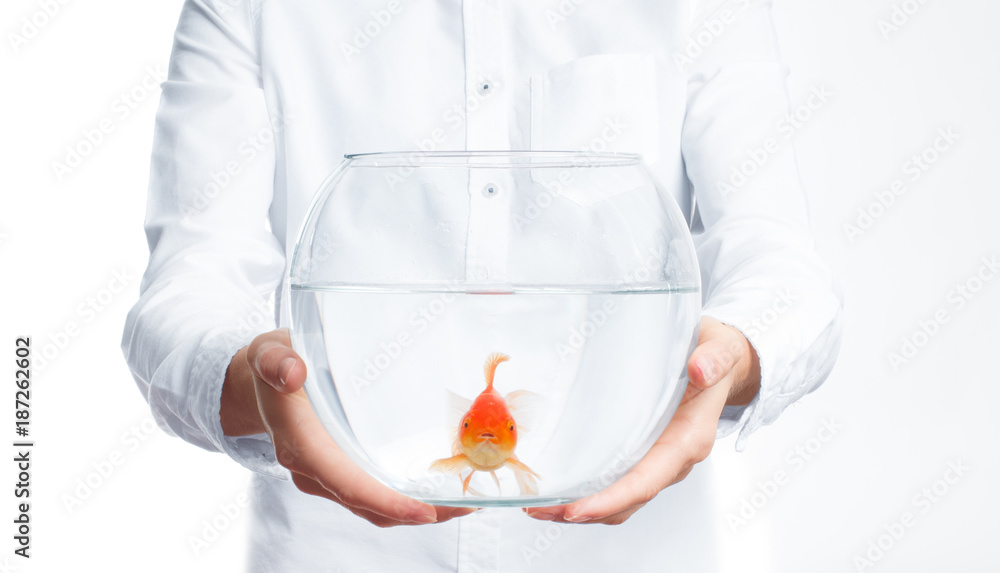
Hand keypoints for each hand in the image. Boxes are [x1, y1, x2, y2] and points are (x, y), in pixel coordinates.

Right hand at [220, 328, 474, 526]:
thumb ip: (277, 360)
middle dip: (418, 511)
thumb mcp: (270, 351)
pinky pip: (374, 494)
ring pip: (374, 506)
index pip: (344, 482)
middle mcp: (313, 467)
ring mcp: (326, 474)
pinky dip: (407, 497)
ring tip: (466, 500)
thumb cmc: (275, 362)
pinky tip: (441, 486)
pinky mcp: (340, 471)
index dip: (384, 500)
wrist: (261, 378)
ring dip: (419, 509)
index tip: (423, 510)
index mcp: (300, 442)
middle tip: (467, 504)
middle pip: (368, 504)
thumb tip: (291, 373)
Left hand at [525, 316, 759, 524]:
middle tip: (539, 508)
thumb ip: (714, 359)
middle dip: (582, 511)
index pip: (646, 482)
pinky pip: (616, 484)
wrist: (721, 360)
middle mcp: (672, 459)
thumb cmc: (716, 356)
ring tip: (539, 505)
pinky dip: (587, 492)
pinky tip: (558, 485)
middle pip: (626, 501)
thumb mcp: (719, 349)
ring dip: (579, 507)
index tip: (575, 509)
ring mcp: (657, 461)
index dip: (610, 500)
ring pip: (618, 500)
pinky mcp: (644, 454)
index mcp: (689, 439)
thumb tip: (699, 368)